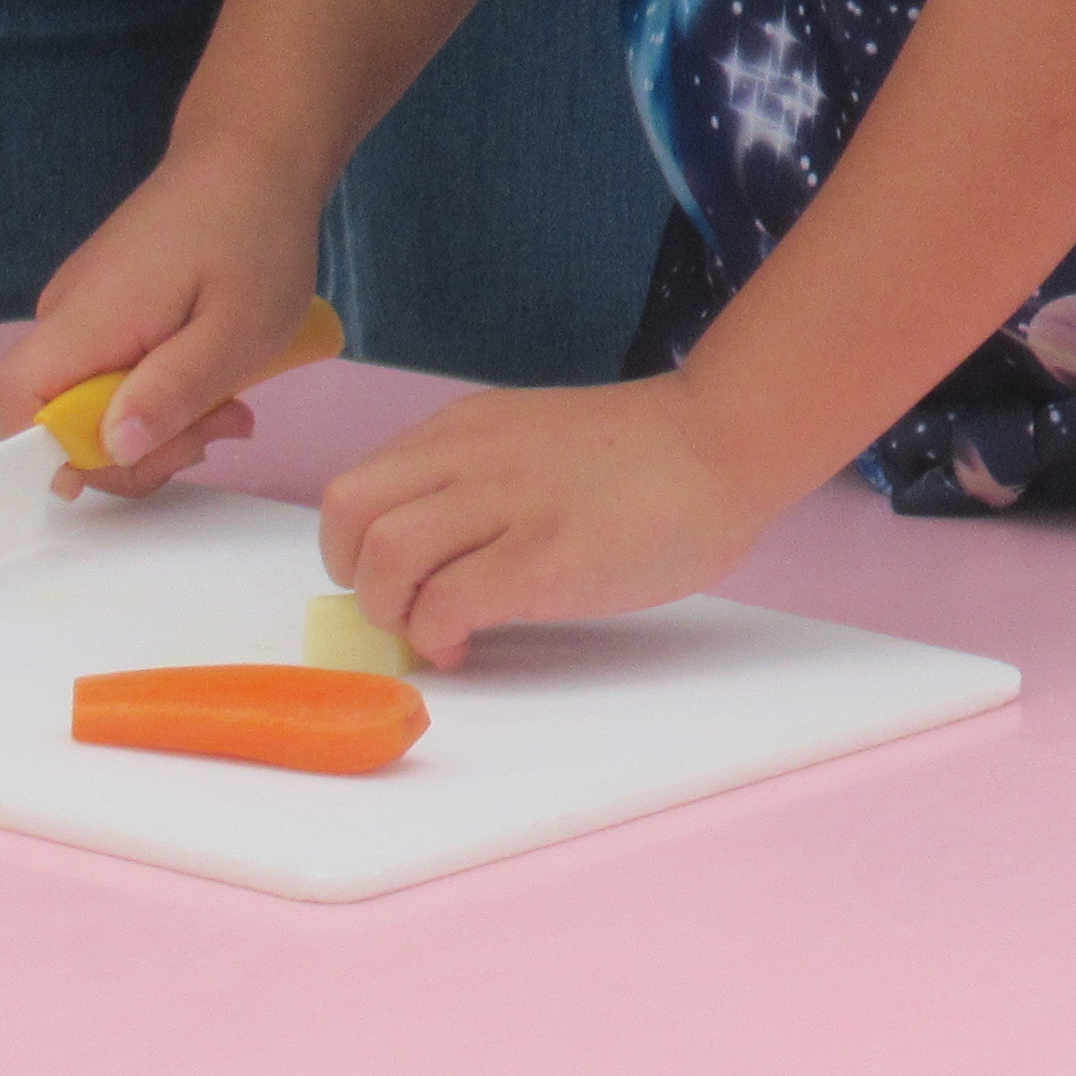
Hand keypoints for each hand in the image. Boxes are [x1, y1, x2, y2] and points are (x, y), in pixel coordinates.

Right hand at [0, 137, 325, 495]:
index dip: (58, 454)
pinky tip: (215, 384)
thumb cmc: (254, 236)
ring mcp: (82, 314)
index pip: (14, 406)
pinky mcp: (107, 310)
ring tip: (232, 407)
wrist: (254, 156)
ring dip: (156, 426)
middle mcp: (63, 319)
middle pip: (53, 421)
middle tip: (220, 429)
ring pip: (89, 405)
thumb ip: (175, 391)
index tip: (143, 456)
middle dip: (133, 452)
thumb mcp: (239, 329)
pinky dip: (158, 396)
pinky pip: (110, 376)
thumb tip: (112, 451)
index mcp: (82, 322)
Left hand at [311, 371, 809, 670]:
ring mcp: (503, 506)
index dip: (356, 542)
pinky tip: (465, 647)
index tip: (393, 576)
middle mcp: (470, 457)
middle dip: (352, 574)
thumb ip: (487, 477)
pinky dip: (435, 638)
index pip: (363, 483)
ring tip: (430, 629)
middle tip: (396, 604)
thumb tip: (442, 549)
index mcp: (469, 429)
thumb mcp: (542, 441)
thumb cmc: (655, 450)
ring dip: (390, 610)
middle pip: (349, 513)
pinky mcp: (538, 559)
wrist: (726, 441)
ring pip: (383, 559)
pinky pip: (444, 606)